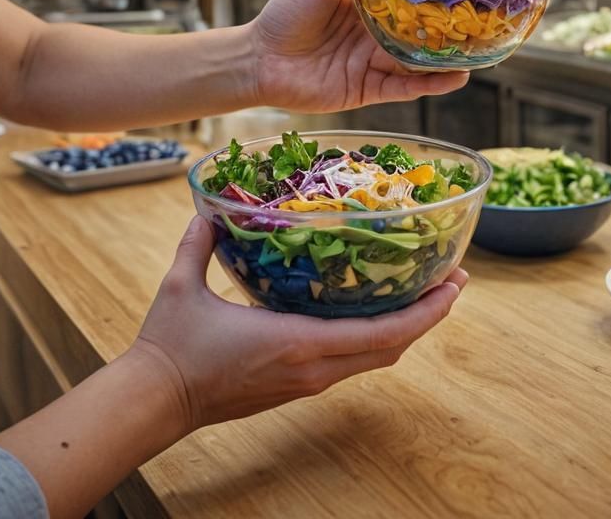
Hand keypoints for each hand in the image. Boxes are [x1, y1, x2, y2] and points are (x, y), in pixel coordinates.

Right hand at [132, 216, 467, 432]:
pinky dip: (380, 338)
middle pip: (392, 348)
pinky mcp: (300, 386)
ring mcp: (309, 382)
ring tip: (428, 293)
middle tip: (454, 280)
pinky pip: (355, 362)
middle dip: (429, 315)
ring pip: (377, 358)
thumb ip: (200, 240)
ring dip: (408, 328)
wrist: (155, 403)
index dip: (426, 312)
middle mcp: (314, 368)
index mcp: (298, 343)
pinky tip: (380, 312)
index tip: (455, 284)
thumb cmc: (172, 346)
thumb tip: (211, 208)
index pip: (382, 334)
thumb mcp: (183, 284)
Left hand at [246, 0, 468, 112]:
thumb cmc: (281, 15)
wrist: (259, 61)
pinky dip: (430, 85)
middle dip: (450, 26)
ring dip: (448, 57)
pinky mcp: (369, 89)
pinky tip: (456, 78)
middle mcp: (377, 34)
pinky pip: (405, 87)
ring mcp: (375, 63)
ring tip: (479, 49)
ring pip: (419, 61)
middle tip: (483, 16)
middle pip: (420, 30)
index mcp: (367, 5)